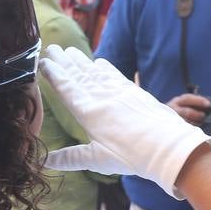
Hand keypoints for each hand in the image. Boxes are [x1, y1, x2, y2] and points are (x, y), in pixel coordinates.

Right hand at [38, 46, 210, 198]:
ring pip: (93, 71)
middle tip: (50, 48)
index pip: (65, 87)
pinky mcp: (133, 91)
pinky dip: (104, 67)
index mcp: (87, 111)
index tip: (42, 61)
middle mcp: (100, 96)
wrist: (168, 146)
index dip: (52, 73)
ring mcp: (118, 91)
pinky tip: (99, 62)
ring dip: (80, 60)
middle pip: (77, 74)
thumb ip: (70, 158)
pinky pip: (114, 74)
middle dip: (62, 60)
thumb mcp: (97, 160)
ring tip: (69, 51)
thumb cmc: (131, 156)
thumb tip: (46, 162)